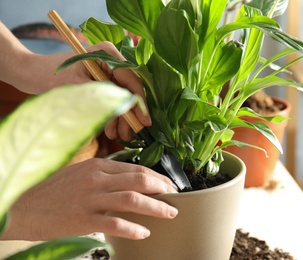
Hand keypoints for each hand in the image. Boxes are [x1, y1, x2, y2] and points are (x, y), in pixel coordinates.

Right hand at [1, 158, 177, 240]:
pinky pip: (114, 223)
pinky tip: (144, 232)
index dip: (157, 177)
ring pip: (132, 199)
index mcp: (98, 166)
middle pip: (139, 180)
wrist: (25, 206)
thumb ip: (105, 173)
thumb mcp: (81, 172)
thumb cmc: (54, 190)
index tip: (168, 184)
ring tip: (170, 213)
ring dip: (156, 206)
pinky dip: (132, 228)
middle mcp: (97, 179)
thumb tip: (131, 179)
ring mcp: (91, 199)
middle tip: (175, 197)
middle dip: (162, 188)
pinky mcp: (83, 219)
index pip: (136, 168)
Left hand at [20, 42, 150, 140]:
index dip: (140, 103)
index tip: (145, 122)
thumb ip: (106, 97)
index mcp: (108, 54)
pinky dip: (113, 115)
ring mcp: (108, 71)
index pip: (132, 80)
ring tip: (118, 136)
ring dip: (122, 118)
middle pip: (130, 90)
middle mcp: (112, 60)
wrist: (31, 74)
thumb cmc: (50, 76)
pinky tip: (110, 130)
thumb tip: (130, 111)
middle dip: (130, 114)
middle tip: (128, 135)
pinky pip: (114, 100)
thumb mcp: (80, 88)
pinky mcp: (103, 81)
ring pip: (123, 98)